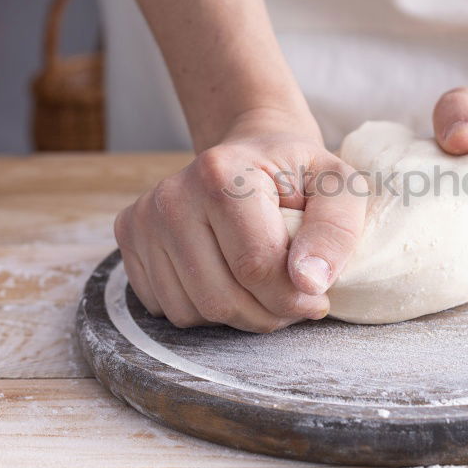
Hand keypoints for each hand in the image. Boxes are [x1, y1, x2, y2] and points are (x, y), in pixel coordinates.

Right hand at [114, 109, 366, 331]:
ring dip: (238, 315)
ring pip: (193, 311)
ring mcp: (142, 219)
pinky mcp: (129, 240)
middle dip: (267, 313)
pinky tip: (228, 278)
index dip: (294, 298)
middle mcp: (171, 196)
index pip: (256, 268)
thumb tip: (309, 283)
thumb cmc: (298, 173)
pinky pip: (168, 309)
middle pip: (221, 298)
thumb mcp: (338, 187)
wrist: (251, 152)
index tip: (317, 295)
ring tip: (262, 285)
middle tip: (292, 295)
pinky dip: (205, 308)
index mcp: (221, 174)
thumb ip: (335, 231)